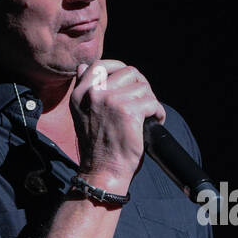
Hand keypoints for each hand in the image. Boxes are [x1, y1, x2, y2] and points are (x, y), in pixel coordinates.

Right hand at [69, 59, 164, 192]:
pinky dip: (158, 113)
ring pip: (143, 87)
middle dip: (141, 85)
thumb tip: (84, 66)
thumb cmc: (97, 147)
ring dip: (150, 101)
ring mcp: (110, 101)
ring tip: (148, 116)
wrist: (102, 172)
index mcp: (79, 93)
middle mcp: (93, 94)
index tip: (129, 82)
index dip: (119, 69)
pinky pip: (152, 102)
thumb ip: (84, 90)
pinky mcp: (128, 111)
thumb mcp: (81, 113)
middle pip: (128, 72)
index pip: (99, 65)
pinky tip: (155, 122)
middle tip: (144, 102)